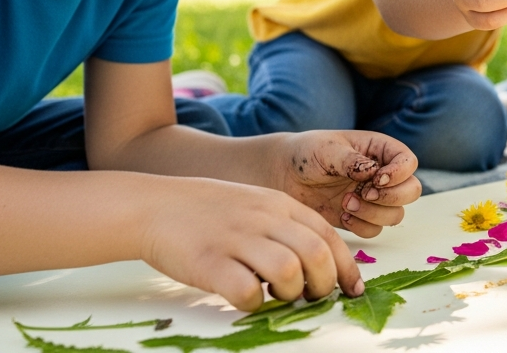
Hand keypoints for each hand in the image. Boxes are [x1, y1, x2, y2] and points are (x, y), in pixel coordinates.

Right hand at [142, 178, 362, 311]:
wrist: (152, 205)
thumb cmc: (207, 211)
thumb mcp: (254, 204)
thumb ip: (284, 226)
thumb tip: (319, 264)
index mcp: (277, 203)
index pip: (328, 235)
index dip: (346, 266)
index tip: (353, 289)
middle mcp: (262, 218)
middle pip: (316, 254)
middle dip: (324, 284)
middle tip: (312, 296)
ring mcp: (236, 238)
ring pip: (288, 270)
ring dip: (291, 292)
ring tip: (277, 295)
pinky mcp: (209, 262)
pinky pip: (246, 291)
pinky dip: (253, 303)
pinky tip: (245, 298)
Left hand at [272, 131, 421, 237]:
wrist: (283, 175)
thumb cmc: (306, 153)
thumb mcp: (327, 150)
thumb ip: (351, 160)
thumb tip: (373, 172)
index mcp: (379, 150)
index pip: (408, 162)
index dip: (399, 173)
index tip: (376, 179)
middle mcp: (381, 174)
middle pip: (411, 191)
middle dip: (391, 197)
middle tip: (365, 194)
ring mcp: (372, 197)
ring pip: (395, 214)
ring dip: (374, 213)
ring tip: (346, 203)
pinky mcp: (359, 217)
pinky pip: (375, 230)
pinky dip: (362, 226)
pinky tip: (342, 214)